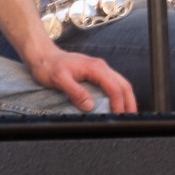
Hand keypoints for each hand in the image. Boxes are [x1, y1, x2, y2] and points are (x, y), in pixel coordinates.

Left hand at [22, 46, 136, 113]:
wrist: (42, 56)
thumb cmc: (49, 66)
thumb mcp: (59, 80)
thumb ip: (76, 92)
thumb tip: (89, 106)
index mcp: (95, 68)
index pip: (115, 87)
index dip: (119, 104)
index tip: (119, 117)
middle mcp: (100, 67)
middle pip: (124, 85)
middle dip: (130, 102)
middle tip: (131, 119)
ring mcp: (99, 69)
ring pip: (121, 83)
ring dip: (126, 99)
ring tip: (127, 114)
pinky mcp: (96, 73)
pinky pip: (113, 84)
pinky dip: (119, 95)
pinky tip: (117, 104)